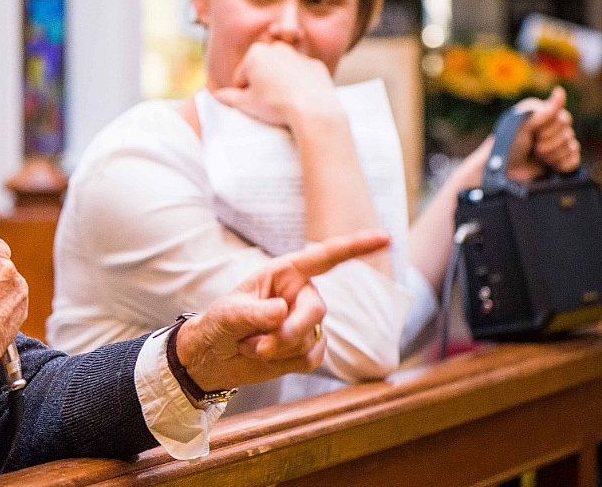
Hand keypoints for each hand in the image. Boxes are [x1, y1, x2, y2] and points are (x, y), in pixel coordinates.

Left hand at [173, 229, 390, 390]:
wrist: (215, 356)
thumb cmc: (220, 323)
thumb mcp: (229, 314)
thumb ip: (254, 312)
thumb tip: (283, 312)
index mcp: (284, 273)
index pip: (324, 257)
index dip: (356, 247)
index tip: (385, 238)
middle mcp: (301, 294)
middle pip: (317, 310)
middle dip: (291, 331)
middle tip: (260, 345)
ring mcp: (307, 323)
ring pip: (311, 339)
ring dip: (278, 350)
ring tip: (251, 345)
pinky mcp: (308, 348)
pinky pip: (310, 360)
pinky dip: (284, 364)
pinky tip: (265, 356)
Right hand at [211, 42, 340, 129]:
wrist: (314, 109)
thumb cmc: (277, 105)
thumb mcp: (246, 104)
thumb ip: (229, 98)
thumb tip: (217, 96)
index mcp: (255, 53)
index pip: (241, 77)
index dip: (242, 94)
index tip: (250, 105)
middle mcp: (277, 48)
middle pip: (261, 71)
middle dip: (261, 85)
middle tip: (265, 105)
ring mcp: (298, 55)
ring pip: (281, 72)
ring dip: (279, 84)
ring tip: (282, 104)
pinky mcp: (315, 65)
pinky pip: (301, 76)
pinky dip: (298, 85)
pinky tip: (299, 100)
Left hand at [507, 86, 580, 181]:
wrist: (502, 172)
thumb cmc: (508, 144)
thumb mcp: (523, 125)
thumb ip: (544, 111)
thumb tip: (560, 91)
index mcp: (543, 114)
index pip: (563, 118)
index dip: (550, 129)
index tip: (535, 134)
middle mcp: (551, 127)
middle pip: (568, 133)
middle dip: (550, 143)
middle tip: (534, 148)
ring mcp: (556, 144)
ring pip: (572, 147)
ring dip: (553, 155)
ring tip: (538, 156)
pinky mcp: (560, 161)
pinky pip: (575, 160)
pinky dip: (563, 164)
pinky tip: (551, 165)